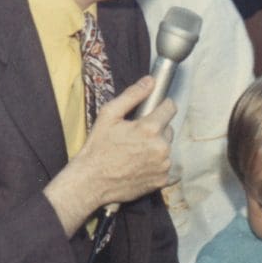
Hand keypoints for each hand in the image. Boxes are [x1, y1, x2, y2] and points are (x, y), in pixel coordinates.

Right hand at [44, 76, 175, 235]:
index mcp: (150, 129)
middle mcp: (161, 147)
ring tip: (136, 152)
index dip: (161, 106)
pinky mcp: (162, 180)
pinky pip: (166, 166)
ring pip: (168, 148)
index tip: (153, 111)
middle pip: (169, 129)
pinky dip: (157, 165)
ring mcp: (163, 165)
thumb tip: (150, 81)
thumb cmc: (97, 147)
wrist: (91, 181)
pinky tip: (140, 165)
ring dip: (157, 148)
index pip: (170, 107)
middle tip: (136, 136)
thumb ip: (132, 95)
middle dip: (156, 129)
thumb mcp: (109, 115)